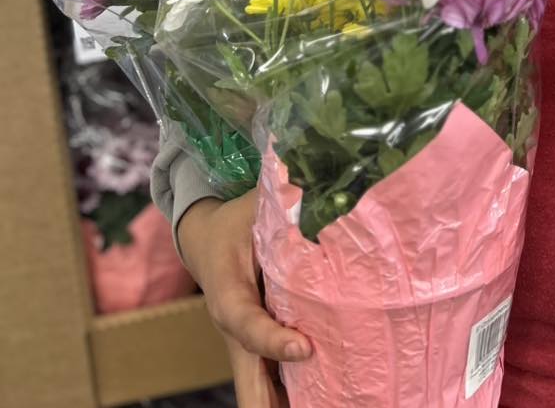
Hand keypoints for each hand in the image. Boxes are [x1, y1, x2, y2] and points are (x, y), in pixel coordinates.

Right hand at [178, 192, 310, 407]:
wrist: (205, 239)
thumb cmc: (234, 222)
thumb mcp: (253, 206)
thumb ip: (283, 199)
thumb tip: (320, 186)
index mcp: (227, 294)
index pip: (247, 325)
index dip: (274, 341)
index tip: (305, 348)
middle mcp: (233, 329)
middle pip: (248, 381)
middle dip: (270, 403)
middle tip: (316, 405)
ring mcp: (244, 345)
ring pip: (258, 389)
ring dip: (284, 402)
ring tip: (331, 403)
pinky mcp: (256, 348)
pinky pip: (271, 380)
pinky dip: (292, 395)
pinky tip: (328, 398)